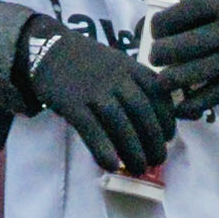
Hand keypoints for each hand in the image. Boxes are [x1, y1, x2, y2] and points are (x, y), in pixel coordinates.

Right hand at [29, 20, 177, 171]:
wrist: (50, 48)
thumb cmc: (89, 64)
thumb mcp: (118, 65)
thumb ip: (136, 86)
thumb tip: (154, 125)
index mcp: (131, 67)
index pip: (158, 94)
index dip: (167, 119)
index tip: (168, 138)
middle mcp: (116, 77)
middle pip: (142, 111)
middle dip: (154, 140)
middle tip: (158, 160)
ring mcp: (93, 90)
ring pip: (119, 122)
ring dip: (133, 150)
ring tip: (139, 169)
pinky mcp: (72, 103)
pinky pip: (91, 129)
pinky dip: (104, 149)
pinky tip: (113, 166)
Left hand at [142, 0, 218, 115]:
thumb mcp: (216, 8)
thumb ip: (183, 14)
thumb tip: (140, 26)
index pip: (176, 15)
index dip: (158, 26)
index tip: (157, 33)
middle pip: (177, 47)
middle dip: (157, 55)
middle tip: (156, 58)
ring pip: (186, 75)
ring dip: (167, 81)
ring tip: (163, 81)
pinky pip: (203, 100)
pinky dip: (186, 106)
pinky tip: (178, 105)